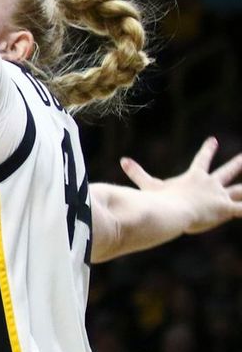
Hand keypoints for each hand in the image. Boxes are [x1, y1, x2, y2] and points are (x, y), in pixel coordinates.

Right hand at [120, 137, 241, 234]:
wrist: (175, 210)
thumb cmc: (161, 199)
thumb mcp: (149, 185)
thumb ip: (136, 173)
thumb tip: (122, 160)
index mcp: (195, 177)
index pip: (202, 160)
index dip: (207, 150)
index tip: (213, 141)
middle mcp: (210, 184)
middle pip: (227, 171)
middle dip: (237, 164)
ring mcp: (219, 196)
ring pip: (239, 191)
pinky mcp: (225, 209)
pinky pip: (241, 210)